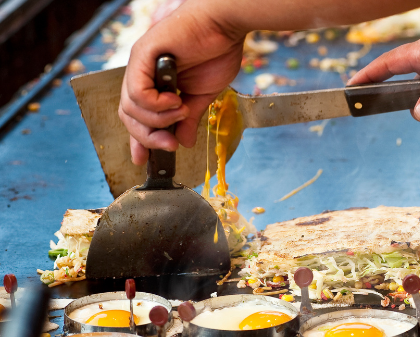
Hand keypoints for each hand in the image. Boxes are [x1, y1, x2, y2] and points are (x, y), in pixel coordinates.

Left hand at [118, 1, 244, 164]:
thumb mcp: (203, 95)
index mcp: (156, 82)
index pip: (138, 116)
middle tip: (170, 144)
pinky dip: (156, 105)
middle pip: (129, 116)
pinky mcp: (143, 55)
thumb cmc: (217, 51)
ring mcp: (140, 64)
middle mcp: (142, 73)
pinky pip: (138, 94)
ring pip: (131, 108)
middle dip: (148, 137)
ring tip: (180, 111)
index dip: (139, 140)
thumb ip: (189, 118)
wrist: (225, 25)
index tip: (145, 162)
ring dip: (157, 119)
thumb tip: (184, 142)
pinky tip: (175, 100)